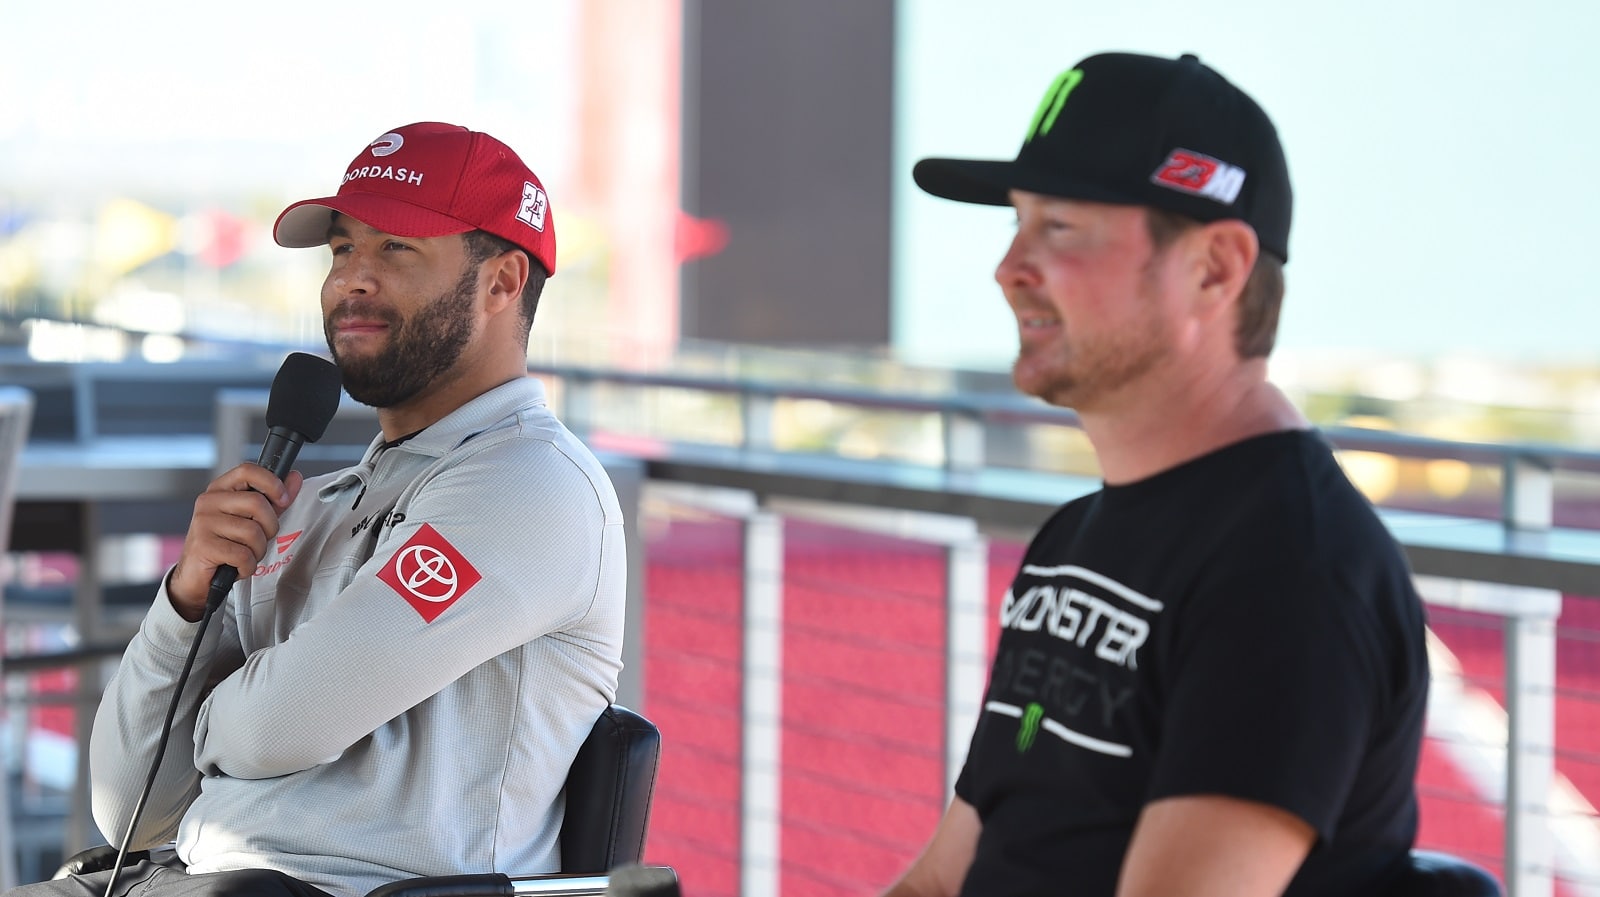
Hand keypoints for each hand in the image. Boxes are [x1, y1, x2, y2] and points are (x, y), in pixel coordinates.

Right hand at [168, 464, 304, 620]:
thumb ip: (273, 499)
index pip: (247, 470)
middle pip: (257, 503)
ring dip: (258, 551)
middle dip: (269, 527)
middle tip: (260, 539)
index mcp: (220, 490)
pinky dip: (248, 566)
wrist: (196, 576)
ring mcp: (203, 523)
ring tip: (245, 554)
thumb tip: (294, 478)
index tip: (284, 498)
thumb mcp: (251, 519)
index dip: (272, 483)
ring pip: (253, 532)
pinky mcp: (203, 546)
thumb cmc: (225, 544)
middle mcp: (208, 502)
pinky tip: (237, 566)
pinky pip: (243, 555)